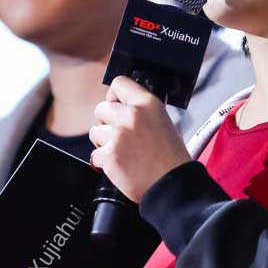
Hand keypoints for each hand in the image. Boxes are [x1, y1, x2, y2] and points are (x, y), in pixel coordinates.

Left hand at [89, 75, 192, 201]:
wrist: (172, 184)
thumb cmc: (172, 158)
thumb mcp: (164, 122)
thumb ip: (143, 112)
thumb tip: (124, 108)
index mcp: (148, 103)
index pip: (119, 83)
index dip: (114, 96)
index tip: (115, 105)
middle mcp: (131, 115)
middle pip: (101, 108)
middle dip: (106, 122)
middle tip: (118, 135)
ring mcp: (118, 135)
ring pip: (95, 132)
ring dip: (103, 142)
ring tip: (121, 153)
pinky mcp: (109, 155)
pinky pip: (94, 155)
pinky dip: (104, 162)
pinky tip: (120, 166)